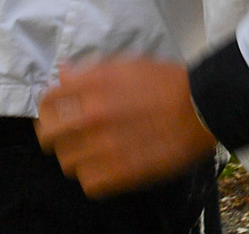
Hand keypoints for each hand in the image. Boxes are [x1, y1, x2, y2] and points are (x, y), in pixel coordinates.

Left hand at [36, 56, 218, 197]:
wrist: (201, 107)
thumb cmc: (166, 82)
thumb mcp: (127, 64)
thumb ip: (89, 70)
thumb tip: (62, 73)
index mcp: (92, 86)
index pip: (47, 103)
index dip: (48, 110)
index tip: (56, 115)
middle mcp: (92, 116)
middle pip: (48, 137)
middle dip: (56, 136)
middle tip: (70, 136)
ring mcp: (104, 147)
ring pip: (67, 163)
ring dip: (77, 157)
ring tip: (94, 152)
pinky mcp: (120, 173)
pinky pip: (88, 184)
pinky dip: (95, 178)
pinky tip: (108, 166)